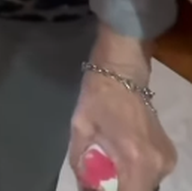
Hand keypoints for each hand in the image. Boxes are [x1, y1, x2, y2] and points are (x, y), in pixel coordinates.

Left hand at [70, 49, 175, 190]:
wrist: (122, 71)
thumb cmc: (98, 96)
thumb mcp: (80, 129)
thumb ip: (81, 164)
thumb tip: (84, 186)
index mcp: (135, 158)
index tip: (95, 186)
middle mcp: (156, 163)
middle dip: (116, 187)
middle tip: (99, 177)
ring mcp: (166, 160)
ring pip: (144, 185)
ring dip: (127, 182)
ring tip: (108, 167)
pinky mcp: (169, 155)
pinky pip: (151, 176)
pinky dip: (136, 174)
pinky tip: (122, 159)